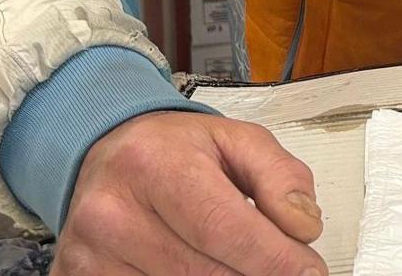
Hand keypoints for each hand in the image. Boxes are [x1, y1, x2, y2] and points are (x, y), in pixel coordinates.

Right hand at [53, 110, 325, 275]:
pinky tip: (205, 269)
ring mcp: (93, 256)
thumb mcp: (236, 139)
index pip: (224, 227)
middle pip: (206, 272)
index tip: (308, 270)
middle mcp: (113, 213)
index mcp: (153, 164)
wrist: (102, 156)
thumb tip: (303, 227)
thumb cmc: (169, 151)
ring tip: (241, 263)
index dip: (275, 259)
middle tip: (287, 270)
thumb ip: (280, 176)